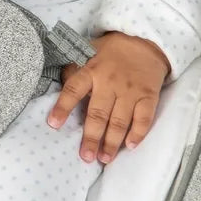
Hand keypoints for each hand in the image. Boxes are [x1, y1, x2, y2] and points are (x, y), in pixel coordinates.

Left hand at [47, 31, 169, 163]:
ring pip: (119, 121)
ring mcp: (130, 90)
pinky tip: (130, 146)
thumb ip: (74, 69)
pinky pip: (144, 118)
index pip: (73, 89)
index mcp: (91, 69)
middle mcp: (110, 81)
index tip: (53, 124)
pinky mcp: (148, 95)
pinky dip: (137, 133)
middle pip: (98, 113)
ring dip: (112, 142)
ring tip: (104, 158)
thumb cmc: (110, 51)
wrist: (144, 41)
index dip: (62, 107)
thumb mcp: (88, 51)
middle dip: (91, 137)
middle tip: (85, 157)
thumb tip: (60, 85)